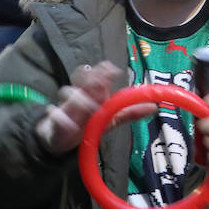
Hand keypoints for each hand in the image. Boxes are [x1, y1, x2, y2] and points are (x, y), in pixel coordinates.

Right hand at [34, 62, 152, 156]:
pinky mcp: (54, 121)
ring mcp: (65, 106)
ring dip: (79, 99)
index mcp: (92, 92)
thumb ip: (129, 112)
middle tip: (103, 82)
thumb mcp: (109, 119)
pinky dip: (61, 118)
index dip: (102, 70)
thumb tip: (154, 107)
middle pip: (80, 79)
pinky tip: (70, 123)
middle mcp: (78, 95)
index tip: (113, 69)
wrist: (58, 138)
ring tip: (92, 107)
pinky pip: (54, 116)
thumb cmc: (86, 123)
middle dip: (91, 79)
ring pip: (67, 94)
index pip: (95, 74)